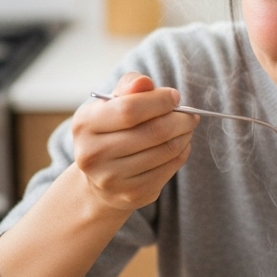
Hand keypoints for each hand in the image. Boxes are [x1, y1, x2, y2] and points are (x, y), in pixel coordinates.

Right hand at [71, 72, 199, 211]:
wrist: (100, 177)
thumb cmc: (112, 129)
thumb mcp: (113, 103)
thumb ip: (129, 87)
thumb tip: (144, 82)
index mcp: (85, 124)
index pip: (129, 110)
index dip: (159, 101)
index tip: (174, 97)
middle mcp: (92, 154)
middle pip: (152, 132)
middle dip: (179, 120)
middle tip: (191, 115)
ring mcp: (111, 178)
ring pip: (164, 151)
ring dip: (184, 136)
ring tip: (187, 128)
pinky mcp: (131, 194)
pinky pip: (168, 169)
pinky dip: (181, 153)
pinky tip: (181, 145)